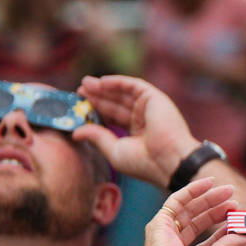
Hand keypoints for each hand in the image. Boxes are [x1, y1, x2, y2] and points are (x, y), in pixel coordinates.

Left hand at [73, 74, 202, 186]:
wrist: (169, 161)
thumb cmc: (145, 162)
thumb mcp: (114, 150)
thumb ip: (96, 137)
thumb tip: (76, 132)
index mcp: (139, 134)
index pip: (114, 118)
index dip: (98, 111)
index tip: (80, 106)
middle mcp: (145, 119)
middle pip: (117, 104)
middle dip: (98, 96)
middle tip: (79, 91)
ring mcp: (150, 108)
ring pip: (123, 94)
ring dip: (104, 88)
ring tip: (85, 83)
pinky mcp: (155, 98)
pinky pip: (133, 85)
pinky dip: (118, 82)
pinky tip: (101, 82)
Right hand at [136, 177, 245, 245]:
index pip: (209, 242)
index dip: (225, 231)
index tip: (241, 222)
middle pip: (199, 223)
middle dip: (218, 211)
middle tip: (236, 203)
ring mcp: (165, 233)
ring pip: (190, 210)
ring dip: (209, 199)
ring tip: (229, 191)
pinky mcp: (160, 222)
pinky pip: (177, 200)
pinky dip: (192, 190)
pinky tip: (209, 183)